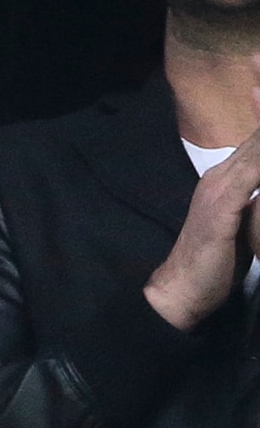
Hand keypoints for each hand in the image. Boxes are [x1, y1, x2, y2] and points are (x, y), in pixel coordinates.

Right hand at [146, 67, 259, 330]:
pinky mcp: (223, 206)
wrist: (176, 293)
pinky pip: (254, 171)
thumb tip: (255, 195)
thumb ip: (249, 202)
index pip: (259, 133)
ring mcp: (221, 187)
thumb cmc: (209, 267)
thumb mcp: (235, 225)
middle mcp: (223, 173)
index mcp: (228, 176)